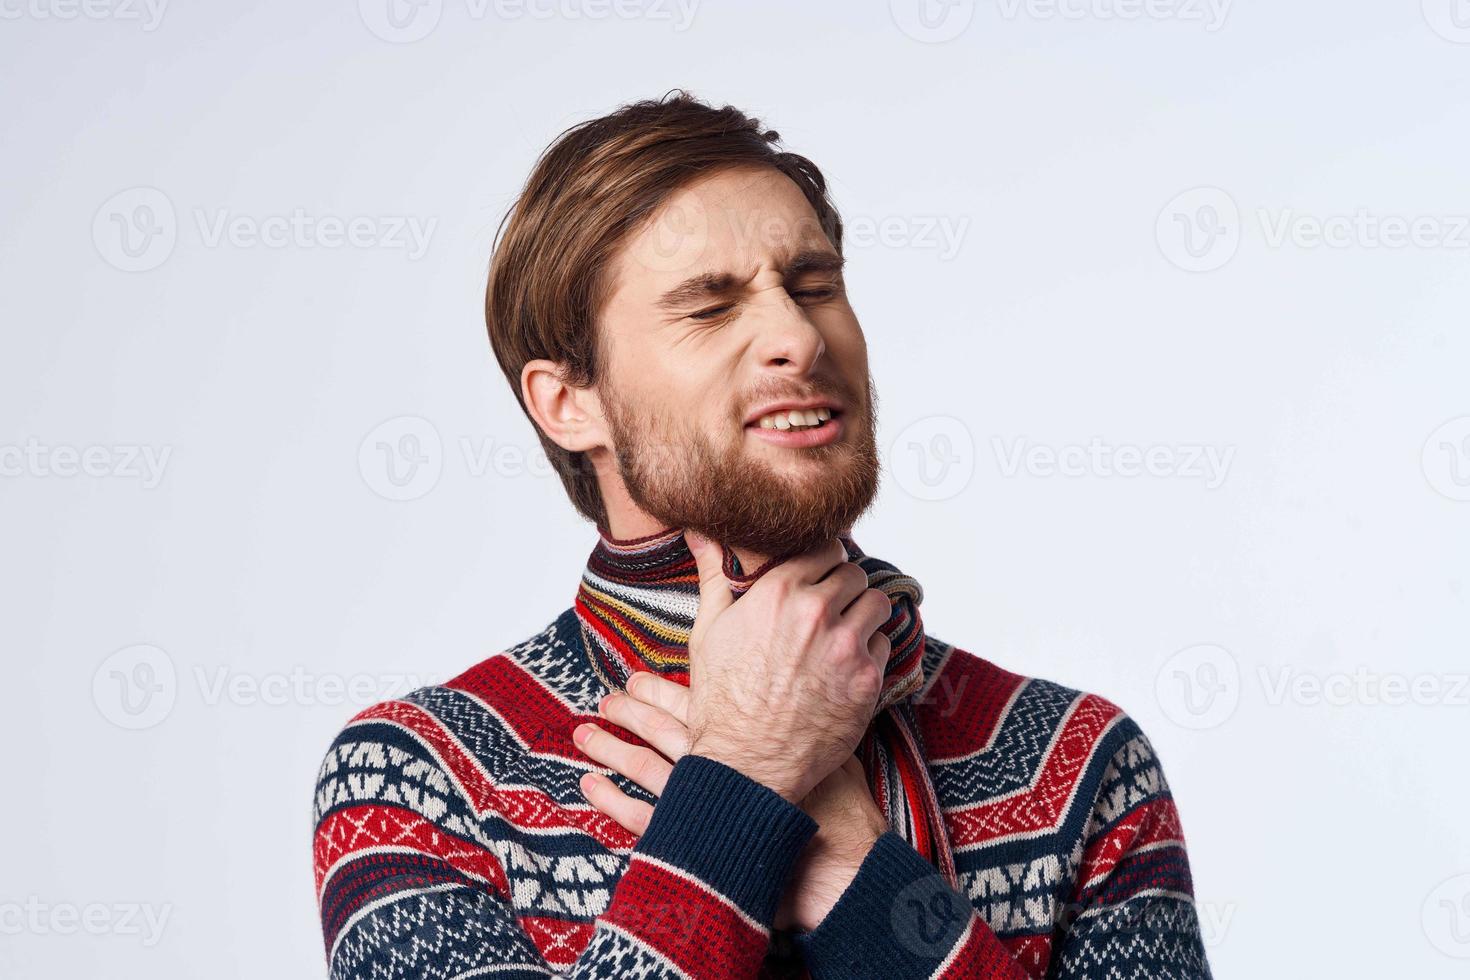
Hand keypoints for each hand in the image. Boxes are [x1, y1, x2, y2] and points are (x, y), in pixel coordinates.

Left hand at [572, 671, 887, 932]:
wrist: (840, 863)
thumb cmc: (841, 810)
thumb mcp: (834, 751)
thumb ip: (813, 725)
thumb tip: (809, 692)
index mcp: (748, 735)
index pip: (692, 702)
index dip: (660, 689)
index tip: (635, 677)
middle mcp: (718, 761)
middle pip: (662, 727)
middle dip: (630, 710)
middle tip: (606, 698)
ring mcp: (700, 800)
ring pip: (642, 765)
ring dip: (609, 747)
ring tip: (584, 734)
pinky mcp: (692, 838)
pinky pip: (638, 817)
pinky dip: (610, 800)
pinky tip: (589, 786)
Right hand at [682, 530, 893, 803]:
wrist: (746, 765)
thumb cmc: (723, 703)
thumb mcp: (708, 632)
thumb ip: (714, 576)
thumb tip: (700, 535)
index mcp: (778, 592)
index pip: (824, 549)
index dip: (823, 562)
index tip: (819, 575)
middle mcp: (817, 612)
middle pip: (855, 573)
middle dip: (844, 588)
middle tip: (831, 608)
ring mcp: (847, 646)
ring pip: (877, 604)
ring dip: (864, 614)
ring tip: (843, 633)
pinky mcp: (868, 679)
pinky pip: (883, 645)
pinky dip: (870, 651)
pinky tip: (845, 667)